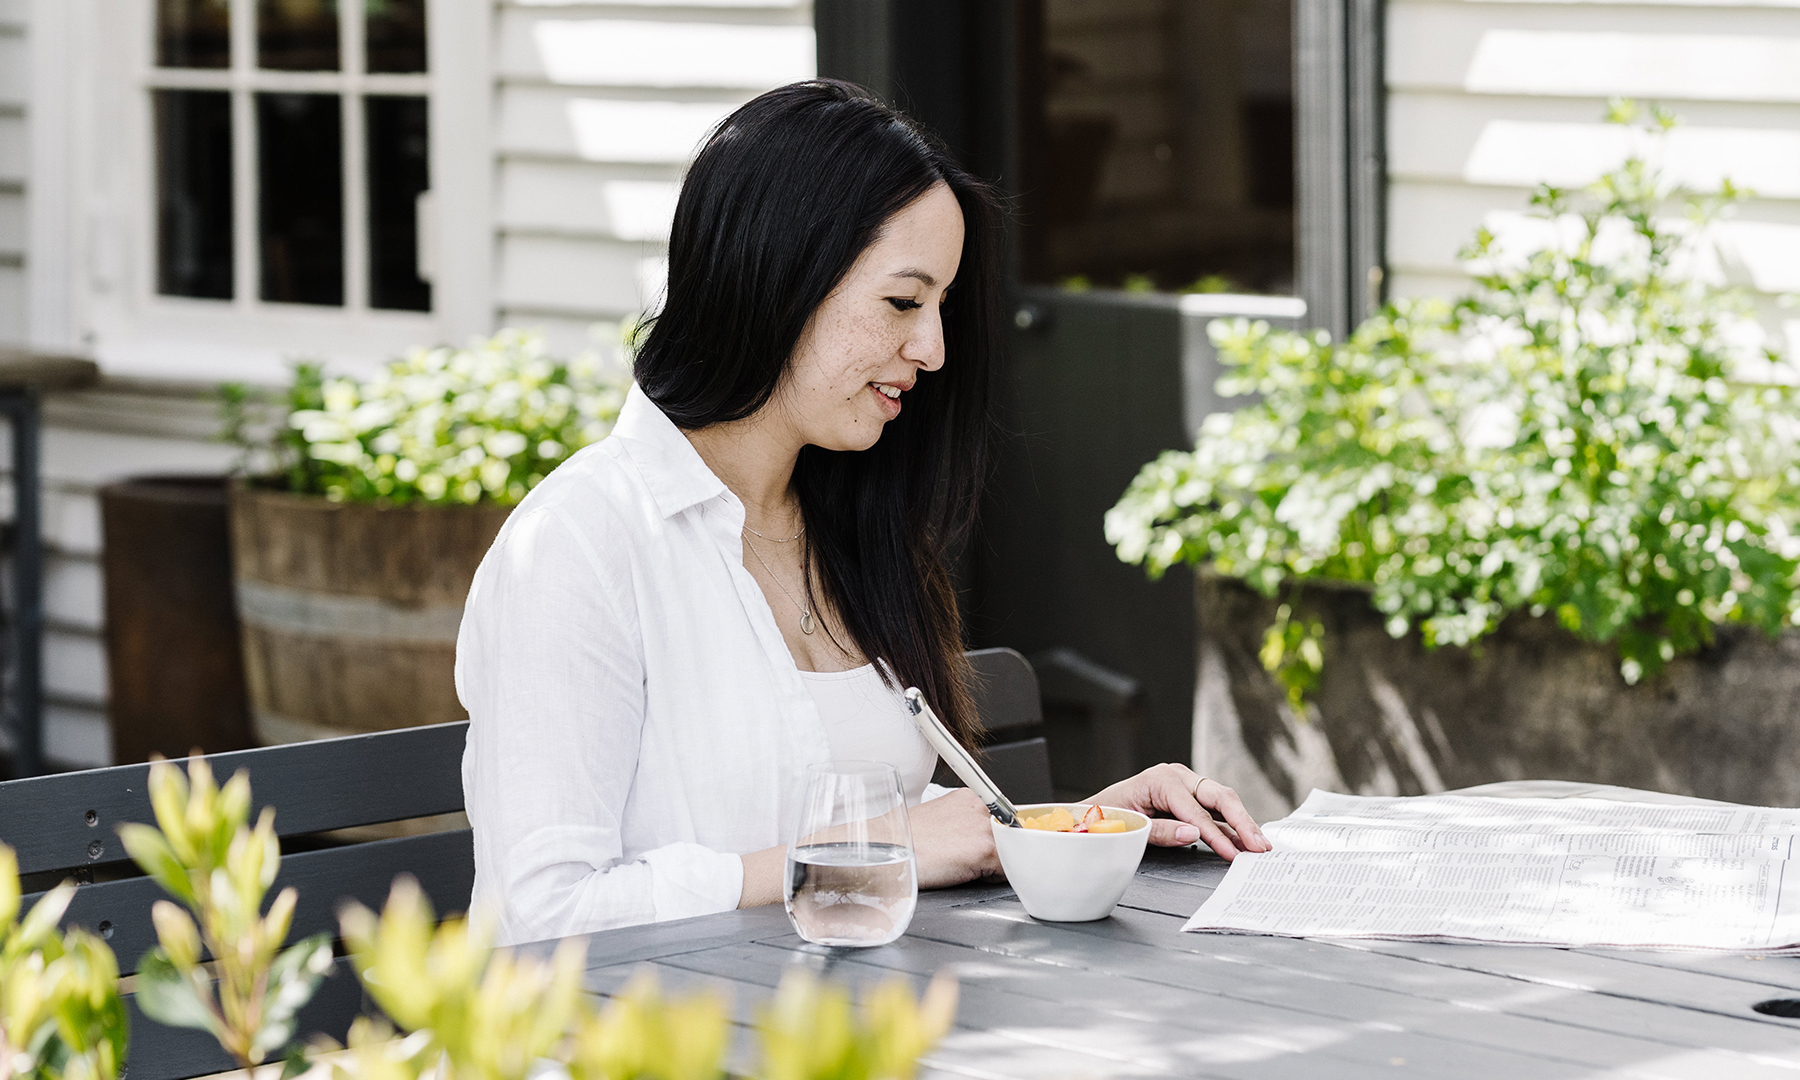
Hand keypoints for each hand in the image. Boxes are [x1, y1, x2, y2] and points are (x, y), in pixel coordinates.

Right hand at [908, 787, 1002, 888]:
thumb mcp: (938, 823)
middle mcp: (979, 807)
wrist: (886, 849)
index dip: (988, 841)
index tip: (975, 851)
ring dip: (993, 866)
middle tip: (967, 862)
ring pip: (1008, 853)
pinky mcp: (984, 849)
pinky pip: (1005, 870)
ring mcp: (983, 827)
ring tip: (963, 868)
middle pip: (1005, 837)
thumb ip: (962, 827)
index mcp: (968, 798)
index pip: (996, 823)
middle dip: (994, 853)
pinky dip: (991, 879)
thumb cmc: (903, 841)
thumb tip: (973, 843)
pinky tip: (965, 874)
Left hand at [1087, 764, 1270, 859]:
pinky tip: (1245, 839)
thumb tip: (1192, 835)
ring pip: (1222, 801)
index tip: (1233, 854)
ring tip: (1260, 844)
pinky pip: (1214, 810)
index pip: (1196, 811)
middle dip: (1242, 822)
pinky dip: (1231, 824)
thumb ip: (1160, 831)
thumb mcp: (1129, 825)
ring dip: (1243, 823)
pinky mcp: (1189, 796)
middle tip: (1260, 846)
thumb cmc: (1107, 815)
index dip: (1216, 835)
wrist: (1093, 811)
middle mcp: (1177, 776)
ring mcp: (1186, 784)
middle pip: (1219, 796)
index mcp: (1161, 779)